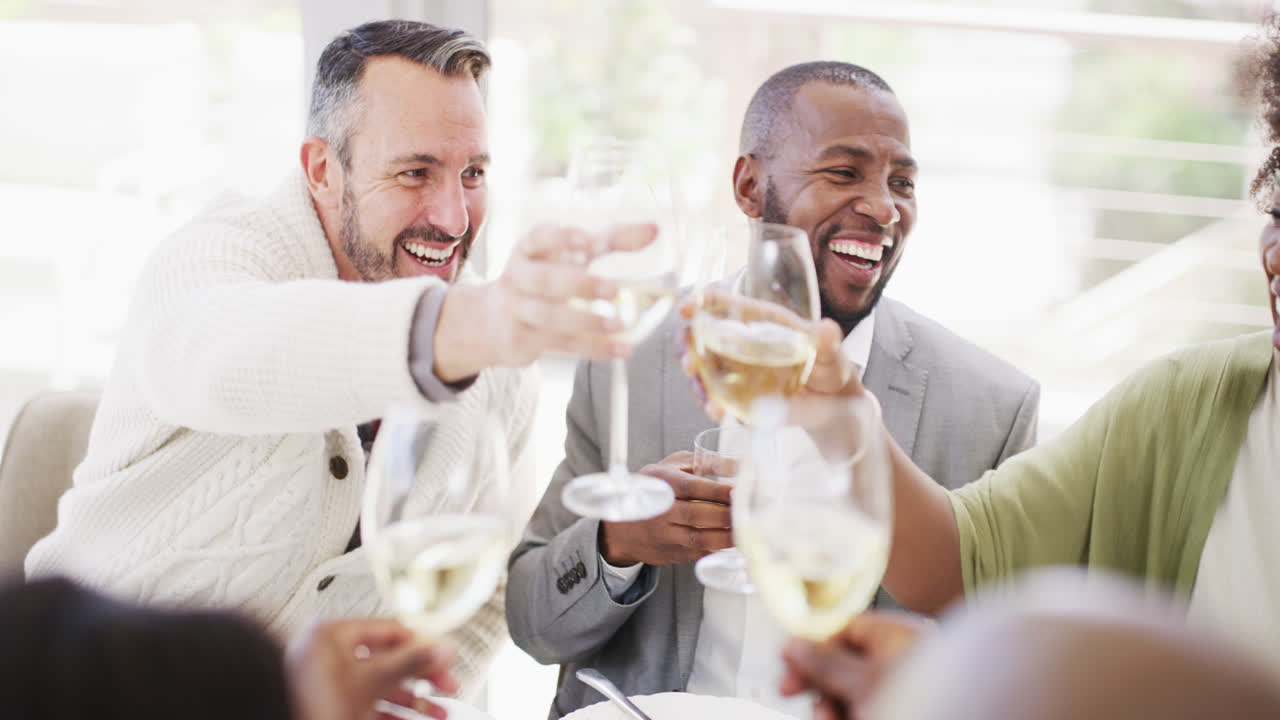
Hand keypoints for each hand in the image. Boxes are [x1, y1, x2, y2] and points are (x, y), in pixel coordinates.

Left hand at [286, 618, 458, 719]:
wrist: (282, 719)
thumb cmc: (309, 705)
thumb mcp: (369, 682)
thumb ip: (409, 662)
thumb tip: (442, 647)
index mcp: (331, 636)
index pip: (389, 631)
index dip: (421, 645)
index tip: (444, 657)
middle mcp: (328, 655)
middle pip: (389, 661)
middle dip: (422, 679)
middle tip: (447, 686)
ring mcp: (328, 682)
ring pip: (381, 686)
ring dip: (413, 701)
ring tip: (438, 713)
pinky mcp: (328, 705)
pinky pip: (368, 705)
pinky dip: (392, 714)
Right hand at [434, 223, 656, 381]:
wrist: (493, 321)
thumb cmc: (544, 277)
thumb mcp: (571, 255)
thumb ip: (612, 241)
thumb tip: (655, 229)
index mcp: (528, 250)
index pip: (537, 238)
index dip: (561, 238)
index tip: (588, 241)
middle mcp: (517, 277)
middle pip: (544, 280)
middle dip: (578, 285)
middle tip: (613, 290)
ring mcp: (516, 311)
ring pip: (549, 318)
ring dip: (587, 322)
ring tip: (621, 324)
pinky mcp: (522, 340)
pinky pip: (560, 345)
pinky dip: (594, 349)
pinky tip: (621, 349)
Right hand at [598, 451, 733, 566]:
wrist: (621, 527)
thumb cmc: (654, 488)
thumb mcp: (672, 467)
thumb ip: (705, 463)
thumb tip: (739, 464)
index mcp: (662, 484)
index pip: (692, 487)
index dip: (718, 490)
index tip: (741, 490)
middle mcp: (661, 510)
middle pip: (696, 514)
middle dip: (726, 514)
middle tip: (749, 512)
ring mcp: (664, 534)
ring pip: (698, 537)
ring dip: (725, 536)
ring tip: (745, 531)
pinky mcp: (669, 553)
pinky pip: (696, 553)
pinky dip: (716, 550)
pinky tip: (732, 545)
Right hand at [675, 291, 863, 422]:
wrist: (831, 402)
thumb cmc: (829, 365)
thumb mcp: (830, 351)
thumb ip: (827, 340)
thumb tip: (826, 330)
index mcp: (759, 320)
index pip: (723, 303)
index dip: (700, 301)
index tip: (686, 309)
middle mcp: (740, 341)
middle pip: (700, 336)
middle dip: (686, 349)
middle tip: (689, 366)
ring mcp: (735, 368)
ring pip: (702, 369)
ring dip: (698, 385)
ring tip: (710, 404)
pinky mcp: (737, 393)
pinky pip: (716, 396)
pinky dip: (713, 404)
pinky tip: (719, 413)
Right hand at [779, 611, 931, 719]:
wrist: (954, 719)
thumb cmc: (922, 704)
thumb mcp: (863, 683)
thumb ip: (826, 663)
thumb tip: (794, 646)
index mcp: (899, 636)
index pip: (844, 629)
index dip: (813, 644)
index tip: (788, 661)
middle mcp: (900, 658)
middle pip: (842, 663)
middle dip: (817, 684)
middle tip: (789, 692)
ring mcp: (899, 687)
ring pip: (849, 691)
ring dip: (829, 705)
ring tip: (825, 718)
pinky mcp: (898, 707)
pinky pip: (861, 706)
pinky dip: (846, 715)